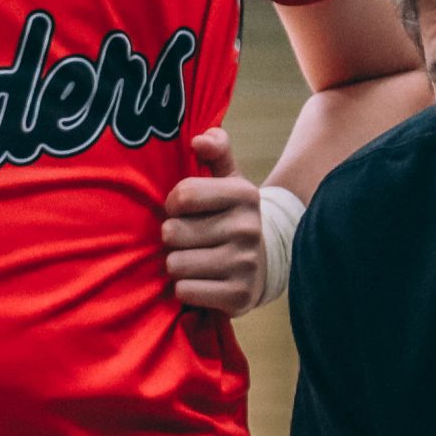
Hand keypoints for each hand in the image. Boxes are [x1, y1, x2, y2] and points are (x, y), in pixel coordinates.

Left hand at [163, 129, 265, 312]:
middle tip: (188, 240)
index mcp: (243, 195)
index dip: (172, 205)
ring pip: (176, 265)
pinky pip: (186, 291)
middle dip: (173, 238)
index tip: (181, 211)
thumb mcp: (228, 179)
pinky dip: (186, 289)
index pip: (183, 195)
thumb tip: (199, 140)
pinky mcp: (239, 296)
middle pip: (173, 233)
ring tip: (193, 261)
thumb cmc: (230, 216)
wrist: (263, 264)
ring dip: (177, 265)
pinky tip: (201, 282)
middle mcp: (248, 228)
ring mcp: (245, 264)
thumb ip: (216, 150)